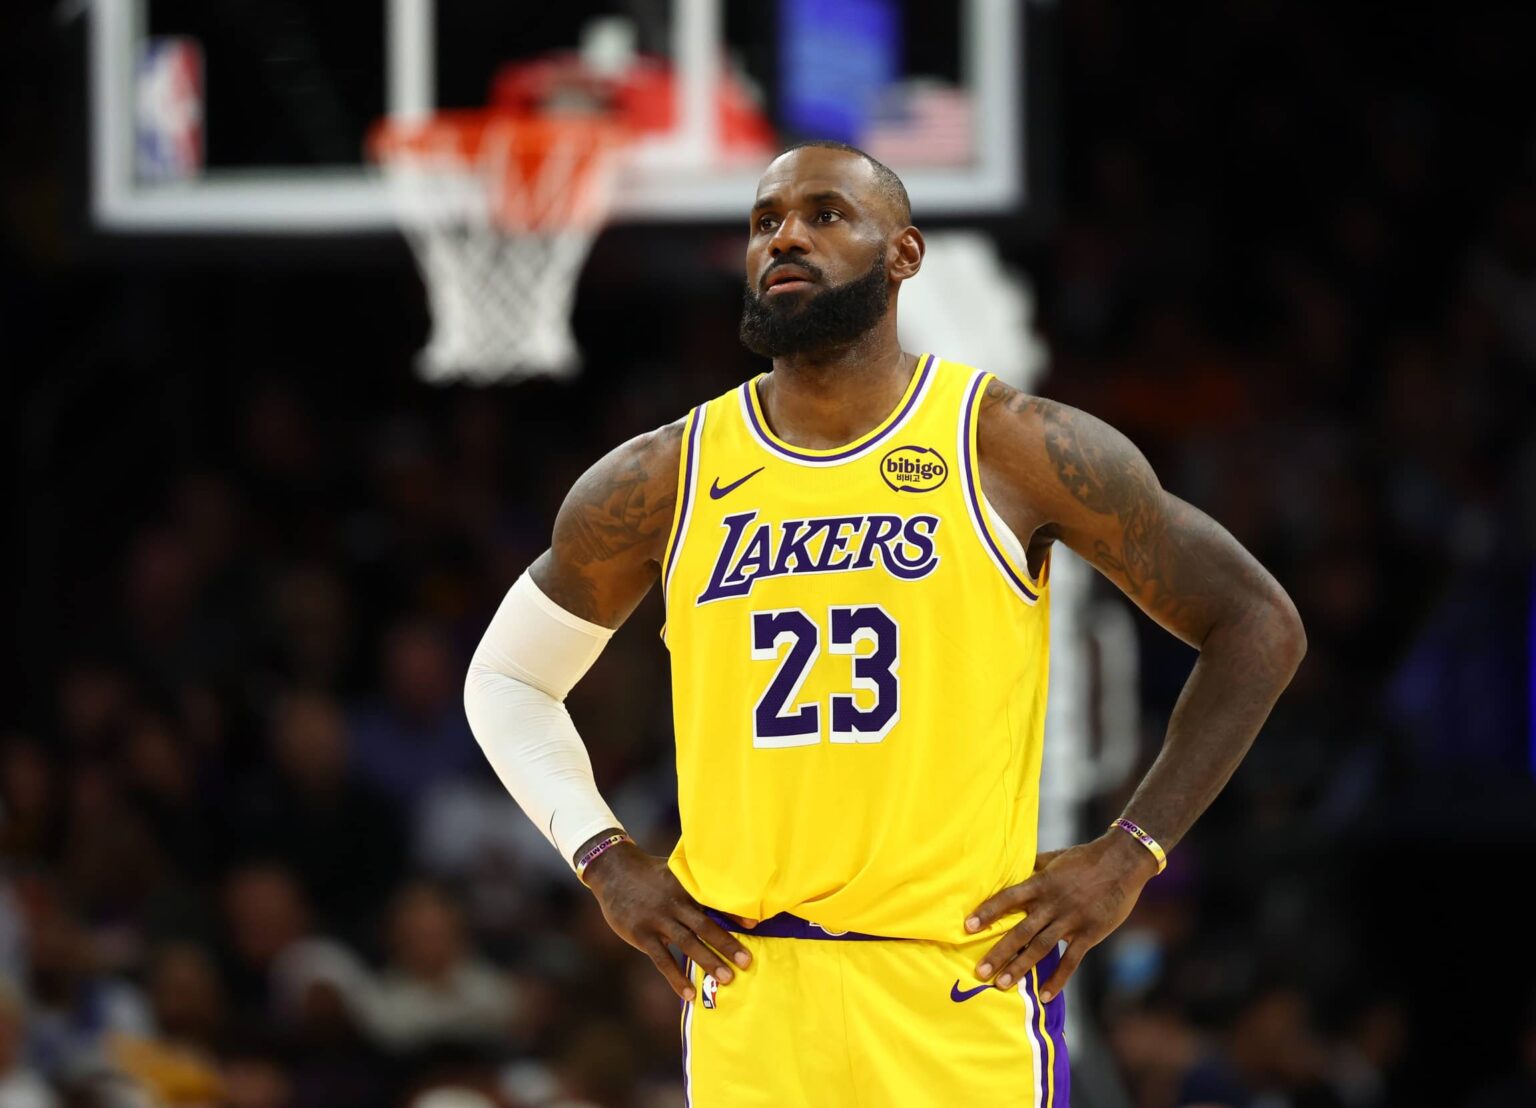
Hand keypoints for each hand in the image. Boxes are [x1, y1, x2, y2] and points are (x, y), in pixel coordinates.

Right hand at [583, 841, 752, 1000]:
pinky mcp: (641, 935)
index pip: (713, 900)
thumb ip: (695, 884)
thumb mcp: (674, 871)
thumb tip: (725, 893)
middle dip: (727, 944)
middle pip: (705, 925)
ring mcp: (657, 920)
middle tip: (747, 961)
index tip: (755, 925)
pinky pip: (662, 960)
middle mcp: (674, 903)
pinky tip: (689, 994)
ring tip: (727, 979)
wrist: (613, 871)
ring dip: (708, 961)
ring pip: (687, 944)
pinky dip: (676, 978)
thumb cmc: (650, 874)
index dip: (734, 912)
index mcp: (685, 887)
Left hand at [964, 833, 1157, 1001]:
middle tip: (980, 971)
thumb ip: (1035, 867)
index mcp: (1042, 883)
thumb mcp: (1056, 857)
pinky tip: (1045, 995)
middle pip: (1020, 931)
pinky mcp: (1089, 933)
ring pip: (1041, 948)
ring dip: (1020, 967)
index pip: (1008, 898)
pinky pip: (1071, 960)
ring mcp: (1071, 920)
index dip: (988, 912)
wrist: (1123, 861)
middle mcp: (1053, 903)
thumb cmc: (1087, 857)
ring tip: (1002, 984)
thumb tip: (1015, 868)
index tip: (968, 926)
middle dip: (999, 952)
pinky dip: (1058, 979)